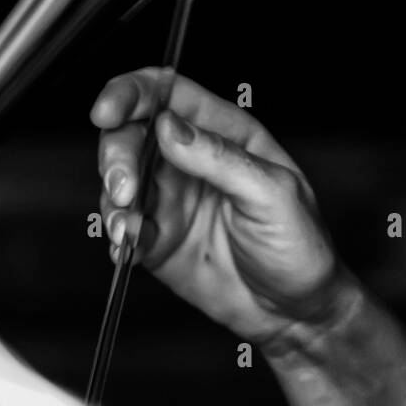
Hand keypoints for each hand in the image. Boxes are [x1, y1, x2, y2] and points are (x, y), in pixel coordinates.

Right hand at [91, 70, 339, 344]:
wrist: (294, 312)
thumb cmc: (299, 247)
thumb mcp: (271, 194)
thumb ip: (219, 159)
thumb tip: (168, 127)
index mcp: (224, 134)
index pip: (166, 93)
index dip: (130, 93)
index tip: (107, 113)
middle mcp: (191, 162)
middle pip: (131, 134)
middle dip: (116, 156)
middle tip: (124, 190)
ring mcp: (171, 201)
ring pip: (119, 181)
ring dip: (112, 201)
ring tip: (127, 226)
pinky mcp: (158, 240)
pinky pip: (123, 228)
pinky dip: (118, 236)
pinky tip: (129, 247)